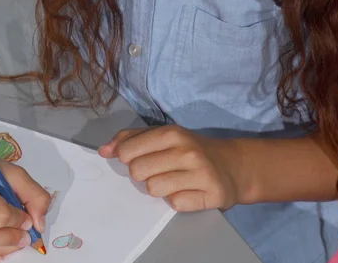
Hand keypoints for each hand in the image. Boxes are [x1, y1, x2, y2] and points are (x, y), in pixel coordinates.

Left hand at [98, 125, 241, 210]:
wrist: (234, 165)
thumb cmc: (192, 150)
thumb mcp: (164, 136)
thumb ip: (131, 139)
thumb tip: (104, 150)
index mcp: (172, 133)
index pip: (128, 151)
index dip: (127, 158)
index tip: (139, 158)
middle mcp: (187, 151)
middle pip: (138, 172)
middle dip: (143, 174)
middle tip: (160, 170)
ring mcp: (200, 173)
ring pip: (153, 189)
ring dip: (160, 188)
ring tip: (174, 180)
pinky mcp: (211, 195)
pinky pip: (175, 203)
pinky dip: (177, 200)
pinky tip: (188, 190)